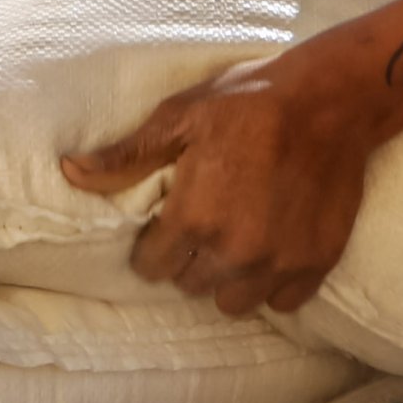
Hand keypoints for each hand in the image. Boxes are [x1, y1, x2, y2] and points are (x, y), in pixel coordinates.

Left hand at [61, 0, 402, 316]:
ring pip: (233, 301)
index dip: (153, 246)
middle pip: (190, 284)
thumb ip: (126, 157)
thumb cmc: (250, 100)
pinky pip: (282, 302)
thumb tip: (71, 172)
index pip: (152, 266)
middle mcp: (234, 251)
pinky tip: (271, 250)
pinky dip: (272, 284)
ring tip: (235, 242)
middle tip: (203, 224)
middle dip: (189, 259)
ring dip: (227, 278)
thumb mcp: (179, 117)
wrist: (331, 100)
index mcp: (194, 218)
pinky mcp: (316, 264)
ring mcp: (278, 263)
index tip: (165, 226)